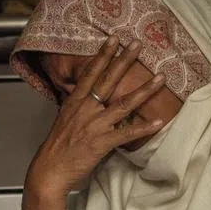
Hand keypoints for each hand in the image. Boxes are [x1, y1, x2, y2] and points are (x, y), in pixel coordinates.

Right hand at [24, 36, 165, 207]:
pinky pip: (128, 133)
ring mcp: (95, 125)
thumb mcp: (64, 120)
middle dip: (124, 60)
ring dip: (144, 90)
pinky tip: (159, 121)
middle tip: (137, 44)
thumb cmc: (57, 148)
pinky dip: (144, 128)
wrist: (50, 170)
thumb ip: (77, 107)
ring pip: (124, 103)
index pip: (91, 73)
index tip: (114, 39)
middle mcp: (86, 109)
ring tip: (160, 78)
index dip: (103, 55)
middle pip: (108, 80)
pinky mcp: (103, 142)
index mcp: (75, 102)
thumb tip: (87, 99)